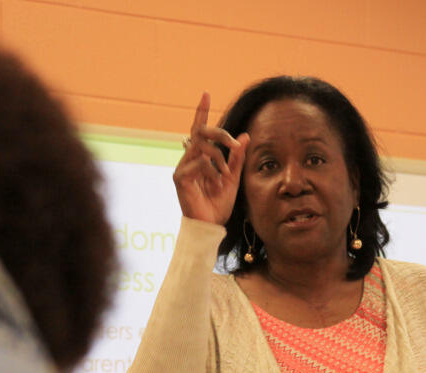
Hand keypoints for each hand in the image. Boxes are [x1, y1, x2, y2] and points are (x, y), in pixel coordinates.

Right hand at [173, 91, 249, 224]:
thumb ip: (238, 157)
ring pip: (202, 147)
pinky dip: (211, 171)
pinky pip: (198, 163)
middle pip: (201, 132)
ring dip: (219, 158)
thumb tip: (245, 136)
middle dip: (220, 134)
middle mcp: (189, 158)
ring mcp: (182, 167)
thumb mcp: (233, 177)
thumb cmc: (219, 203)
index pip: (200, 129)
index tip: (206, 94)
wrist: (211, 225)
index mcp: (201, 156)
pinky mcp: (179, 177)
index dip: (202, 111)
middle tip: (235, 144)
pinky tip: (215, 184)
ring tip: (225, 175)